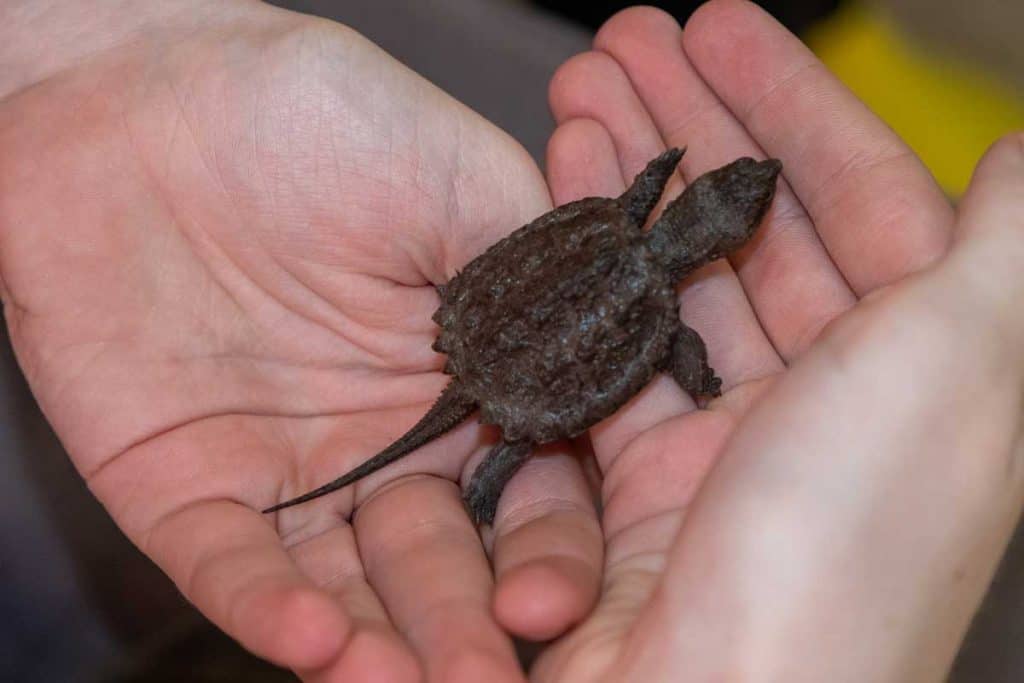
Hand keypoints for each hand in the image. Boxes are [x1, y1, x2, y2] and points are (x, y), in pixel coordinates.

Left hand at [0, 2, 603, 679]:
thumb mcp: (464, 183)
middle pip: (444, 560)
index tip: (556, 597)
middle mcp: (386, 439)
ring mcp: (289, 468)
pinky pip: (231, 563)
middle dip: (470, 623)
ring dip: (381, 646)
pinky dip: (269, 607)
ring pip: (345, 585)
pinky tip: (314, 639)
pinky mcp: (186, 484)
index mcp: (467, 379)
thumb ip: (546, 284)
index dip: (551, 550)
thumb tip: (636, 375)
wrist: (146, 92)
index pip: (531, 492)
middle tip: (488, 674)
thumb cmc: (321, 115)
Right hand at [535, 2, 1020, 679]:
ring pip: (674, 281)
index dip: (789, 102)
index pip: (861, 196)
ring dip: (624, 187)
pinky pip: (613, 352)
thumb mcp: (956, 371)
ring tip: (572, 101)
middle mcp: (829, 403)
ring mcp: (731, 442)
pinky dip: (582, 280)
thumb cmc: (844, 545)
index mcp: (919, 371)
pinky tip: (551, 213)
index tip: (715, 25)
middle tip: (620, 44)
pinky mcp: (643, 482)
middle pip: (752, 229)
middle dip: (690, 125)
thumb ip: (1004, 254)